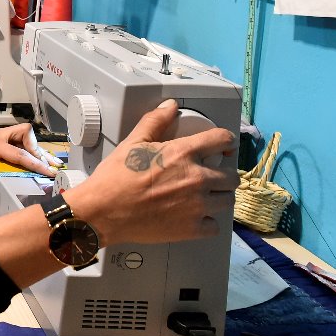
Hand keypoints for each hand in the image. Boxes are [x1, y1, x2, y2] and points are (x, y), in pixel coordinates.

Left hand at [0, 124, 62, 184]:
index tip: (49, 172)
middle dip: (38, 148)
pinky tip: (30, 159)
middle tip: (49, 165)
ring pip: (22, 135)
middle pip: (25, 133)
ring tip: (47, 163)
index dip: (35, 164)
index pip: (18, 154)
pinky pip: (16, 140)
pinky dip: (26, 148)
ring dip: (34, 148)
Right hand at [65, 99, 237, 245]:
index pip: (223, 140)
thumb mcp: (132, 143)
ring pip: (227, 200)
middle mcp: (196, 179)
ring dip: (218, 197)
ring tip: (203, 197)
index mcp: (183, 153)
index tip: (224, 146)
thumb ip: (155, 121)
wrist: (103, 212)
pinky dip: (206, 222)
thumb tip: (169, 106)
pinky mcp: (192, 229)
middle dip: (223, 174)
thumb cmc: (114, 178)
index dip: (226, 141)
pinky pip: (215, 226)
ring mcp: (197, 206)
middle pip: (232, 176)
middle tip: (210, 176)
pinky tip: (194, 216)